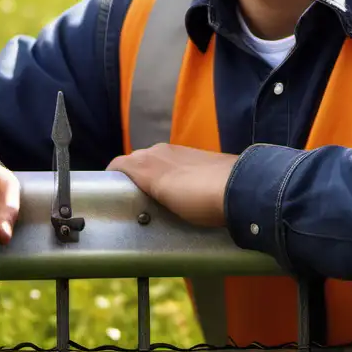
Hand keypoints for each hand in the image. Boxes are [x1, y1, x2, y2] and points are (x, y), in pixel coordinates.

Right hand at [107, 143, 238, 228]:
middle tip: (135, 202)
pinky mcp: (197, 156)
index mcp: (147, 159)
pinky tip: (180, 191)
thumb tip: (129, 185)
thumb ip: (141, 184)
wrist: (239, 187)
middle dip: (132, 179)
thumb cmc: (196, 197)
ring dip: (152, 177)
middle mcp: (159, 150)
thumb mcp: (162, 195)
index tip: (112, 196)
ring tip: (157, 199)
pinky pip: (173, 165)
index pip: (118, 165)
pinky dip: (169, 176)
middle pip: (136, 162)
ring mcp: (179, 151)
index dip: (112, 179)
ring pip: (156, 163)